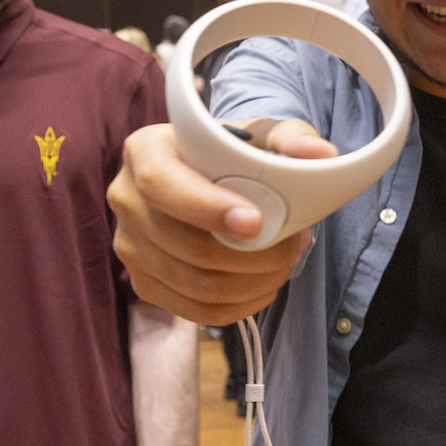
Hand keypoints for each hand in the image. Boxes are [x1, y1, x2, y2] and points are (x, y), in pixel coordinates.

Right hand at [108, 119, 337, 325]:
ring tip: (283, 265)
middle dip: (247, 255)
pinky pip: (192, 309)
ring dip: (249, 282)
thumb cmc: (232, 154)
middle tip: (292, 247)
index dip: (206, 208)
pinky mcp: (143, 281)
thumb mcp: (261, 135)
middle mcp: (125, 197)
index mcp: (143, 151)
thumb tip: (319, 153)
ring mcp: (129, 244)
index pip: (161, 183)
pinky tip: (262, 288)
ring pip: (191, 282)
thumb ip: (291, 138)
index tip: (255, 222)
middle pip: (182, 243)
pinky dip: (236, 306)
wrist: (209, 180)